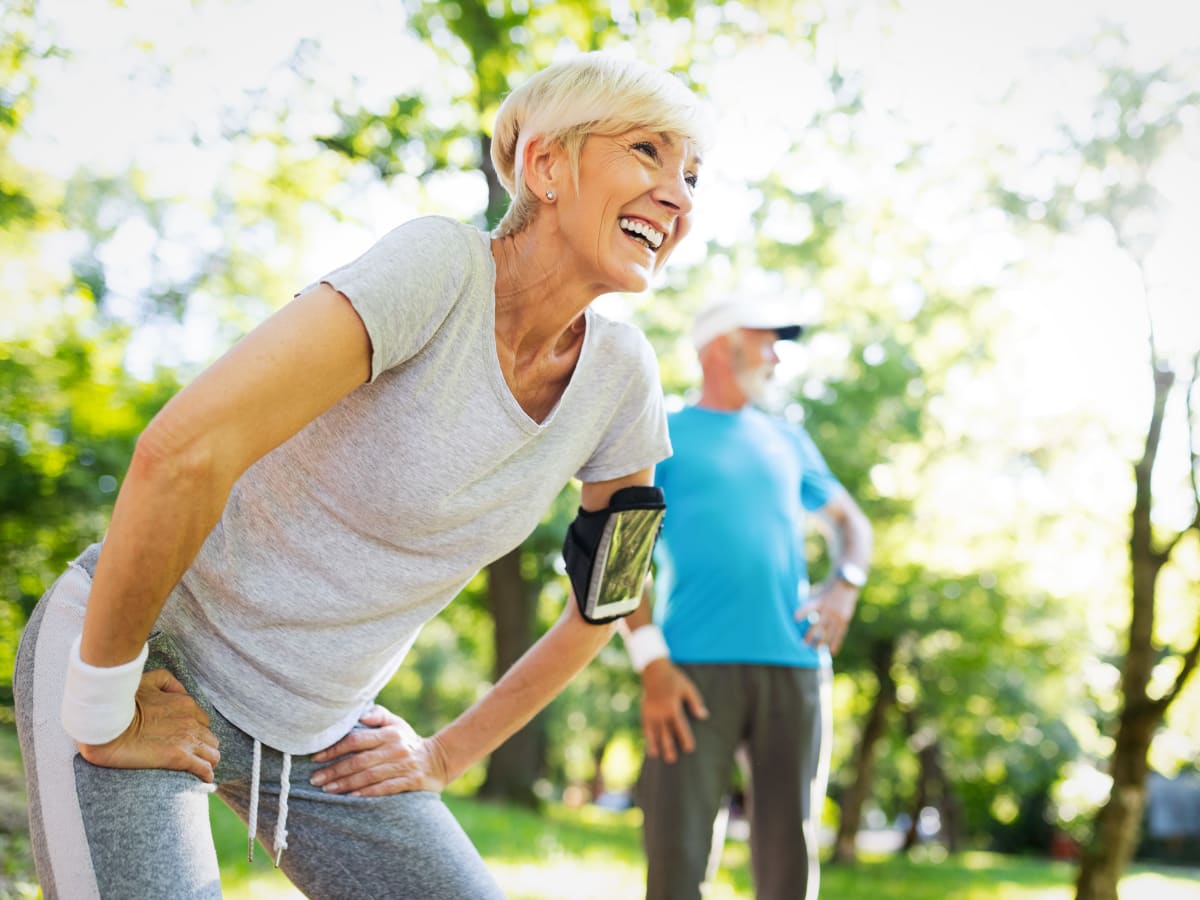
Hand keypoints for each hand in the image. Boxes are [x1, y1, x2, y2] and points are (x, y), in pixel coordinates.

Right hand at [76, 668, 219, 782]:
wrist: (108, 725)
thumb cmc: (123, 704)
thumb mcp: (148, 681)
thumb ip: (168, 682)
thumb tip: (180, 692)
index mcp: (185, 704)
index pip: (202, 721)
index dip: (196, 731)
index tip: (187, 740)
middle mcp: (191, 720)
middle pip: (210, 738)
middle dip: (204, 747)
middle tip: (194, 757)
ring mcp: (187, 739)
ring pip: (212, 753)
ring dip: (208, 760)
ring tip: (200, 769)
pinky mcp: (179, 757)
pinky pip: (204, 768)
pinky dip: (206, 774)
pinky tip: (204, 779)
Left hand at [310, 705, 449, 796]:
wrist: (439, 760)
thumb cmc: (407, 741)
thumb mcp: (397, 723)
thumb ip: (378, 716)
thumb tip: (360, 714)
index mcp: (389, 733)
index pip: (357, 739)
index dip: (335, 749)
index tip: (316, 757)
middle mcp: (396, 748)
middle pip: (359, 760)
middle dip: (335, 770)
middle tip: (315, 779)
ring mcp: (404, 766)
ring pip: (369, 776)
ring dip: (346, 784)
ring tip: (326, 789)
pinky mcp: (411, 781)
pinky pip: (385, 788)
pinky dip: (367, 793)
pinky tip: (351, 797)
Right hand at [640, 659, 707, 764]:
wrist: (654, 669)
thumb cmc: (674, 679)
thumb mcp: (688, 687)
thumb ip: (695, 702)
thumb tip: (704, 716)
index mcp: (672, 706)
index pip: (680, 726)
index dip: (685, 738)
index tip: (690, 749)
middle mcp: (660, 711)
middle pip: (665, 732)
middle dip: (668, 746)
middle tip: (672, 760)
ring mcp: (651, 711)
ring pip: (652, 731)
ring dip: (654, 744)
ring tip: (656, 756)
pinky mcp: (644, 710)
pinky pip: (645, 725)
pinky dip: (646, 735)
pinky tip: (648, 744)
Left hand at [797, 580, 857, 653]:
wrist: (845, 583)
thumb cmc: (826, 587)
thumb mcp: (816, 591)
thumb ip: (809, 602)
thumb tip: (797, 612)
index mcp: (819, 601)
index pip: (809, 607)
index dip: (802, 613)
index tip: (794, 618)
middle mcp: (828, 610)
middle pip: (818, 625)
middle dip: (810, 635)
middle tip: (803, 645)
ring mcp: (837, 615)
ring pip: (829, 632)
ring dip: (822, 642)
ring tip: (815, 650)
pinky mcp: (844, 619)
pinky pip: (840, 633)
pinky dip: (836, 643)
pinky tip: (832, 651)